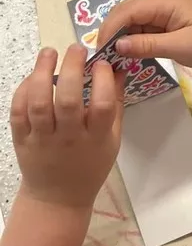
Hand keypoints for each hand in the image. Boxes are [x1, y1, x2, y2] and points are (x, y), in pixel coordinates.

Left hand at [11, 45, 122, 210]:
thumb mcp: (113, 140)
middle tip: (76, 48)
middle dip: (72, 68)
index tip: (101, 63)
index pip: (103, 105)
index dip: (103, 80)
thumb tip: (118, 69)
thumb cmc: (90, 166)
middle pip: (68, 100)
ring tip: (49, 52)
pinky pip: (19, 111)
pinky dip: (23, 90)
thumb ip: (116, 105)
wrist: (58, 197)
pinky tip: (33, 76)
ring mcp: (43, 139)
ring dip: (42, 73)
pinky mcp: (22, 139)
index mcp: (96, 139)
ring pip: (38, 103)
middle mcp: (69, 138)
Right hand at [96, 0, 191, 69]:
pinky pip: (141, 27)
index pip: (127, 10)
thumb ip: (147, 45)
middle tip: (102, 57)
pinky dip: (131, 40)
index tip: (100, 50)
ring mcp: (161, 11)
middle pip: (125, 12)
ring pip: (131, 20)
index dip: (110, 28)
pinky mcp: (164, 22)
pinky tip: (126, 55)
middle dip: (111, 32)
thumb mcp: (180, 47)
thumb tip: (117, 46)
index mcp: (164, 1)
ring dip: (120, 37)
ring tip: (111, 58)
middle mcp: (159, 1)